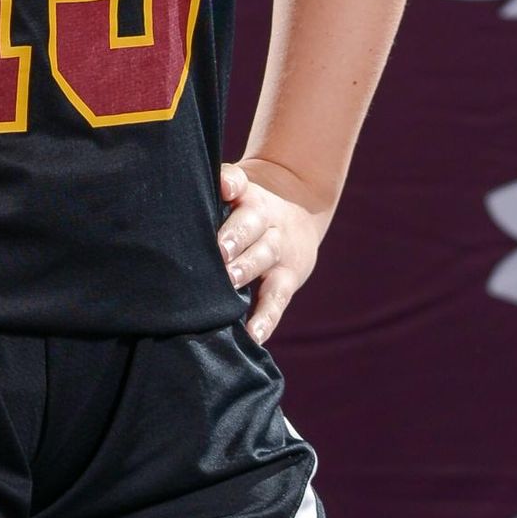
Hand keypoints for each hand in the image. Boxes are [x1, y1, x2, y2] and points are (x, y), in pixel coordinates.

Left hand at [216, 157, 331, 345]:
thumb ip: (226, 182)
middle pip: (252, 227)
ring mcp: (278, 253)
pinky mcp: (286, 280)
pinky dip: (266, 319)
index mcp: (249, 195)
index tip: (224, 191)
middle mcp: (266, 223)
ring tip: (230, 284)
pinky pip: (276, 300)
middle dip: (235, 238)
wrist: (298, 205)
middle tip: (218, 250)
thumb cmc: (247, 200)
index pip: (239, 184)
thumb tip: (221, 184)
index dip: (231, 186)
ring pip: (264, 259)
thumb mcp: (240, 184)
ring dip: (247, 271)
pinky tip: (253, 335)